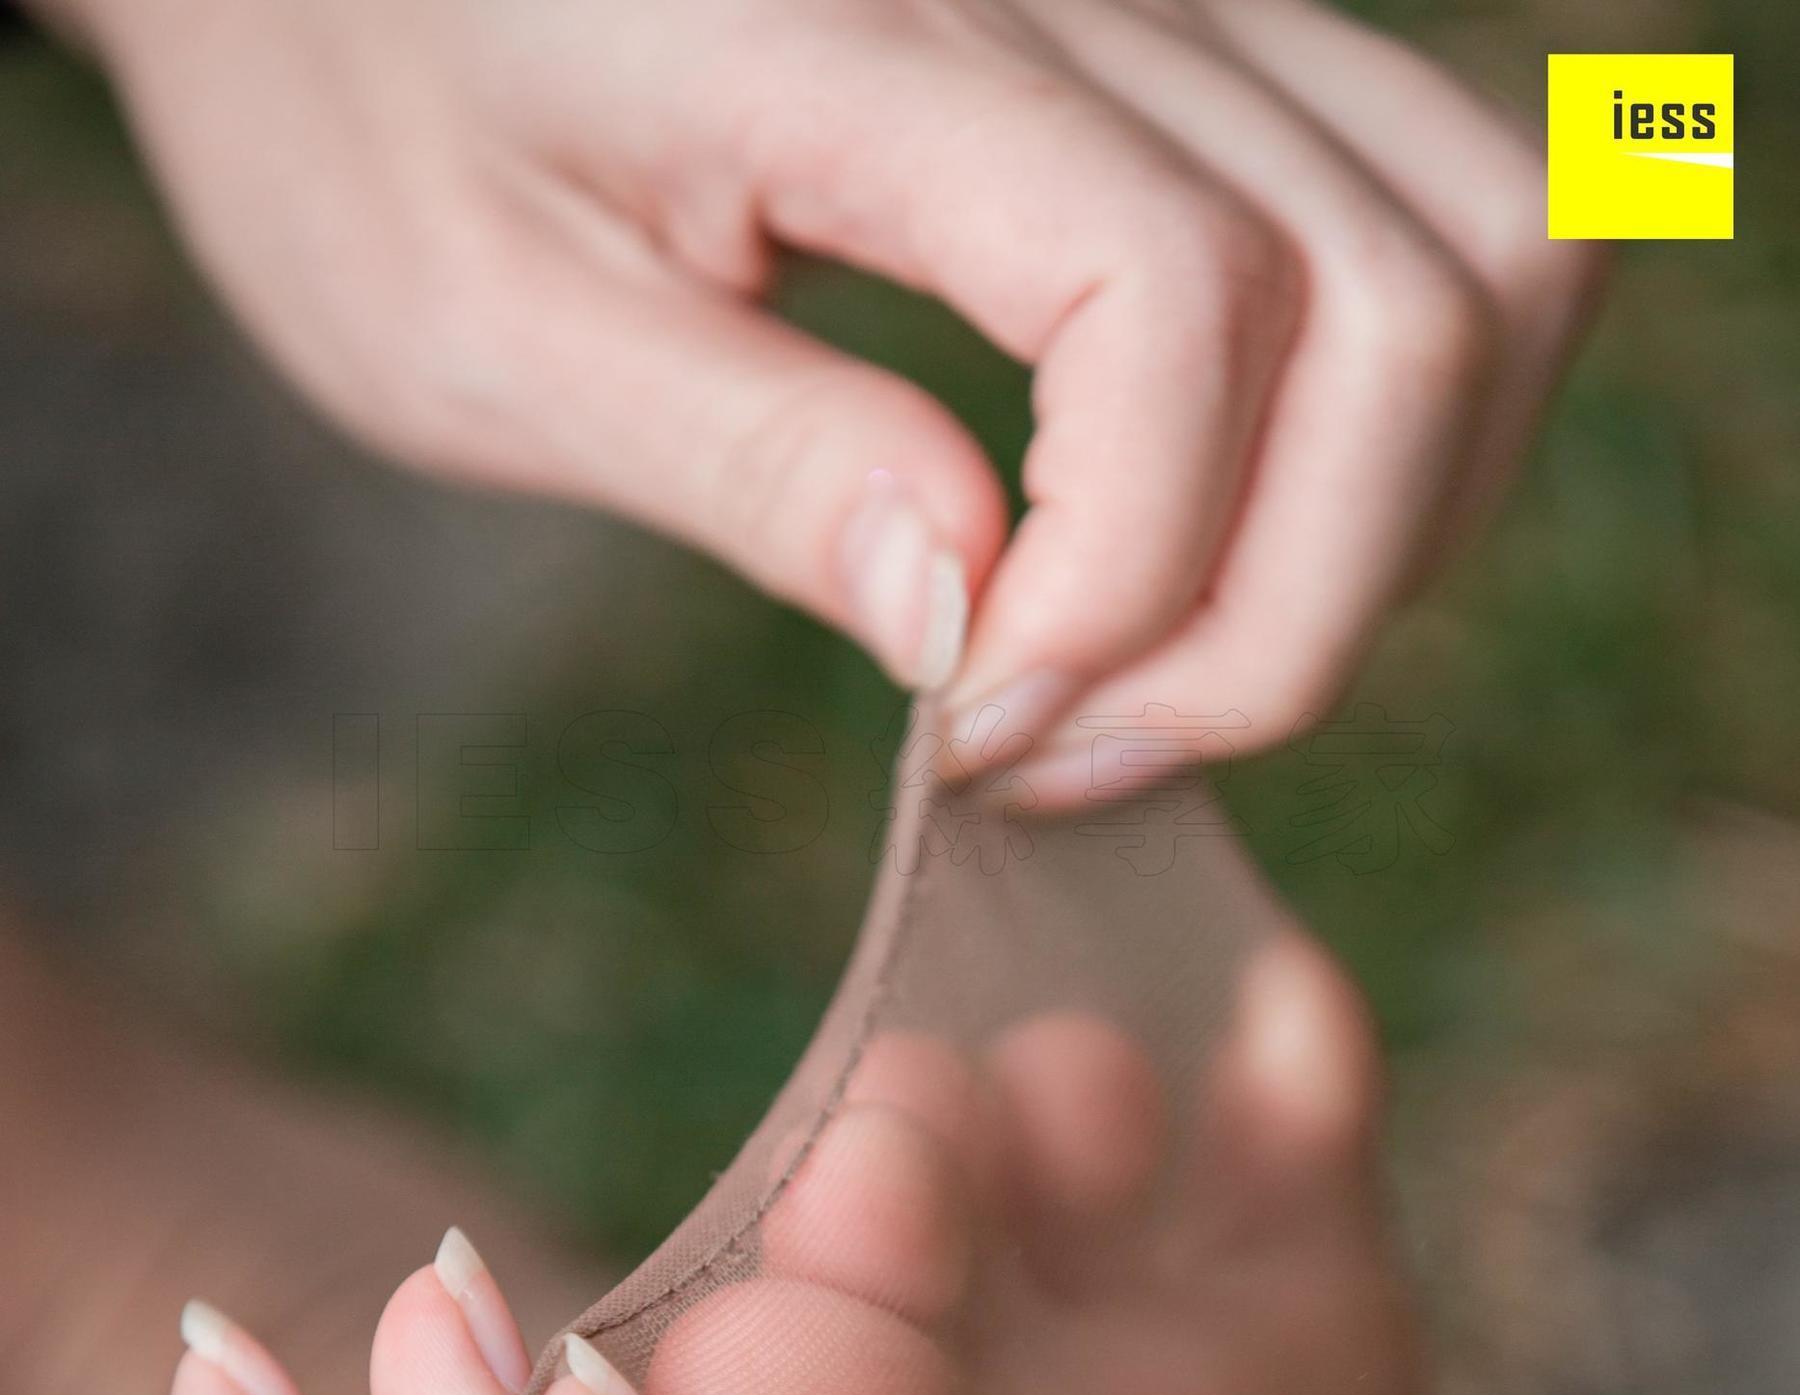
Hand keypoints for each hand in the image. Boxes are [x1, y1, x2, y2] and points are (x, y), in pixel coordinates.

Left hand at [59, 0, 1600, 784]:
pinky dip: (1400, 422)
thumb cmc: (364, 109)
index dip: (1134, 582)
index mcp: (865, 31)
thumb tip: (975, 619)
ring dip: (1386, 526)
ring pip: (1485, 248)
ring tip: (1161, 663)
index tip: (977, 735)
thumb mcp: (478, 328)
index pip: (1175, 302)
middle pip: (1400, 302)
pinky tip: (1225, 537)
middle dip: (1283, 616)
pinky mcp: (1203, 40)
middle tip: (1069, 747)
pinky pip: (1438, 208)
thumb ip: (748, 459)